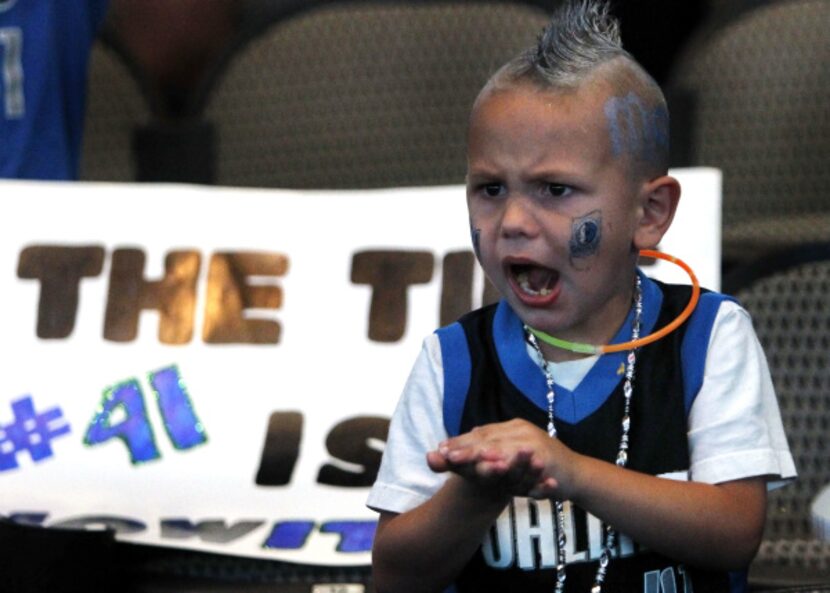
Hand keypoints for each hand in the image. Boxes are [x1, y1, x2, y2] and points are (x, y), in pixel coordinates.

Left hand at [426, 419, 578, 498]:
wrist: (575, 474)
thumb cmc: (539, 466)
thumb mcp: (512, 458)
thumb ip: (490, 451)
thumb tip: (466, 438)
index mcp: (511, 427)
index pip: (480, 433)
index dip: (459, 441)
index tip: (439, 449)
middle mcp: (520, 430)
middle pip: (486, 438)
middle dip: (463, 447)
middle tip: (444, 455)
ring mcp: (533, 441)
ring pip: (501, 447)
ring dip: (478, 453)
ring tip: (459, 460)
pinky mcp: (545, 456)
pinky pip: (522, 460)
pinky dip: (507, 462)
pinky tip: (493, 468)